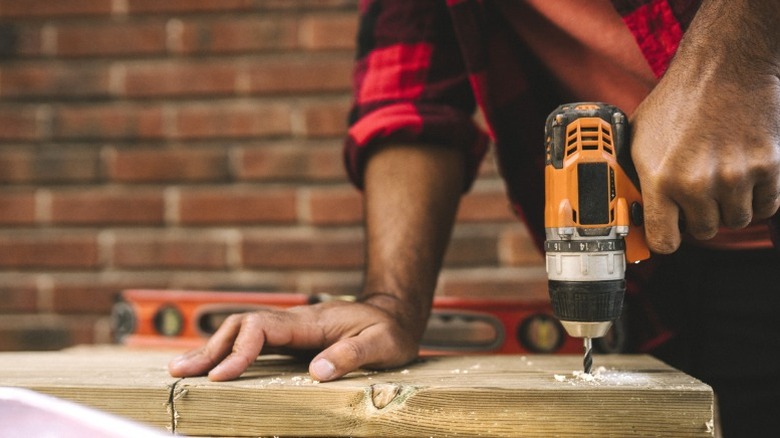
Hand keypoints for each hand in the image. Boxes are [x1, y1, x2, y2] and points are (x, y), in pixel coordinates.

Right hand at [168, 299, 419, 381]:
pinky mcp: (292, 337)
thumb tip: (317, 372)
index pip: (263, 329)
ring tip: (181, 368)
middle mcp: (295, 321)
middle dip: (210, 348)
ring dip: (212, 348)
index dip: (239, 350)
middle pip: (242, 326)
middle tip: (180, 372)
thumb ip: (352, 355)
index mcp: (311, 322)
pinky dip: (228, 350)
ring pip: (242, 330)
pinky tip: (212, 364)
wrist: (394, 312)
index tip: (221, 375)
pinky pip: (253, 340)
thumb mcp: (382, 343)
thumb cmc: (390, 329)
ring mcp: (291, 328)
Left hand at [630, 1, 779, 253]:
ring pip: (734, 221)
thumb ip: (635, 177)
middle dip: (698, 215)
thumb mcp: (637, 139)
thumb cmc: (677, 102)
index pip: (664, 242)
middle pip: (702, 232)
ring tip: (718, 175)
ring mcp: (735, 177)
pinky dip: (756, 198)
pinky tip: (742, 174)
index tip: (669, 230)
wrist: (724, 68)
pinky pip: (764, 208)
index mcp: (661, 179)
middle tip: (696, 188)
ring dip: (727, 206)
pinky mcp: (767, 167)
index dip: (666, 237)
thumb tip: (626, 209)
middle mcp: (697, 183)